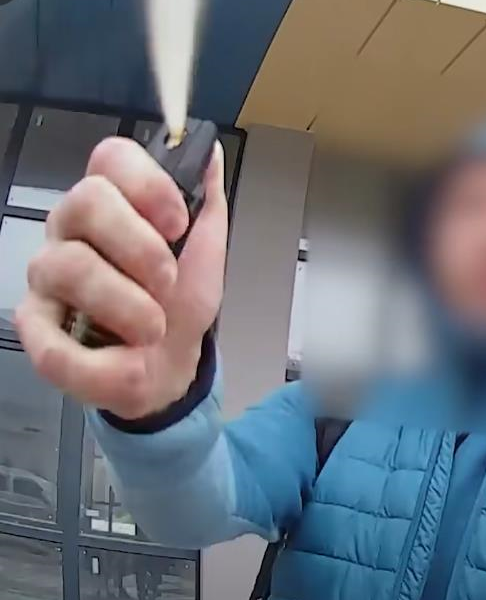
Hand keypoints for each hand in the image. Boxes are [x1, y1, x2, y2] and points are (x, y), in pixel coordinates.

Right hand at [14, 136, 227, 418]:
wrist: (171, 365)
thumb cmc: (180, 303)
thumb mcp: (206, 252)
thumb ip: (206, 200)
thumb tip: (210, 152)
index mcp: (113, 203)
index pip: (111, 157)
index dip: (148, 184)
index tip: (178, 224)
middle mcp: (71, 230)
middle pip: (86, 200)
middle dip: (142, 248)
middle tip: (168, 283)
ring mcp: (47, 277)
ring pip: (71, 267)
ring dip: (129, 307)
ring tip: (153, 329)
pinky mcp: (35, 329)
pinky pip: (52, 341)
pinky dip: (104, 361)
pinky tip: (124, 359)